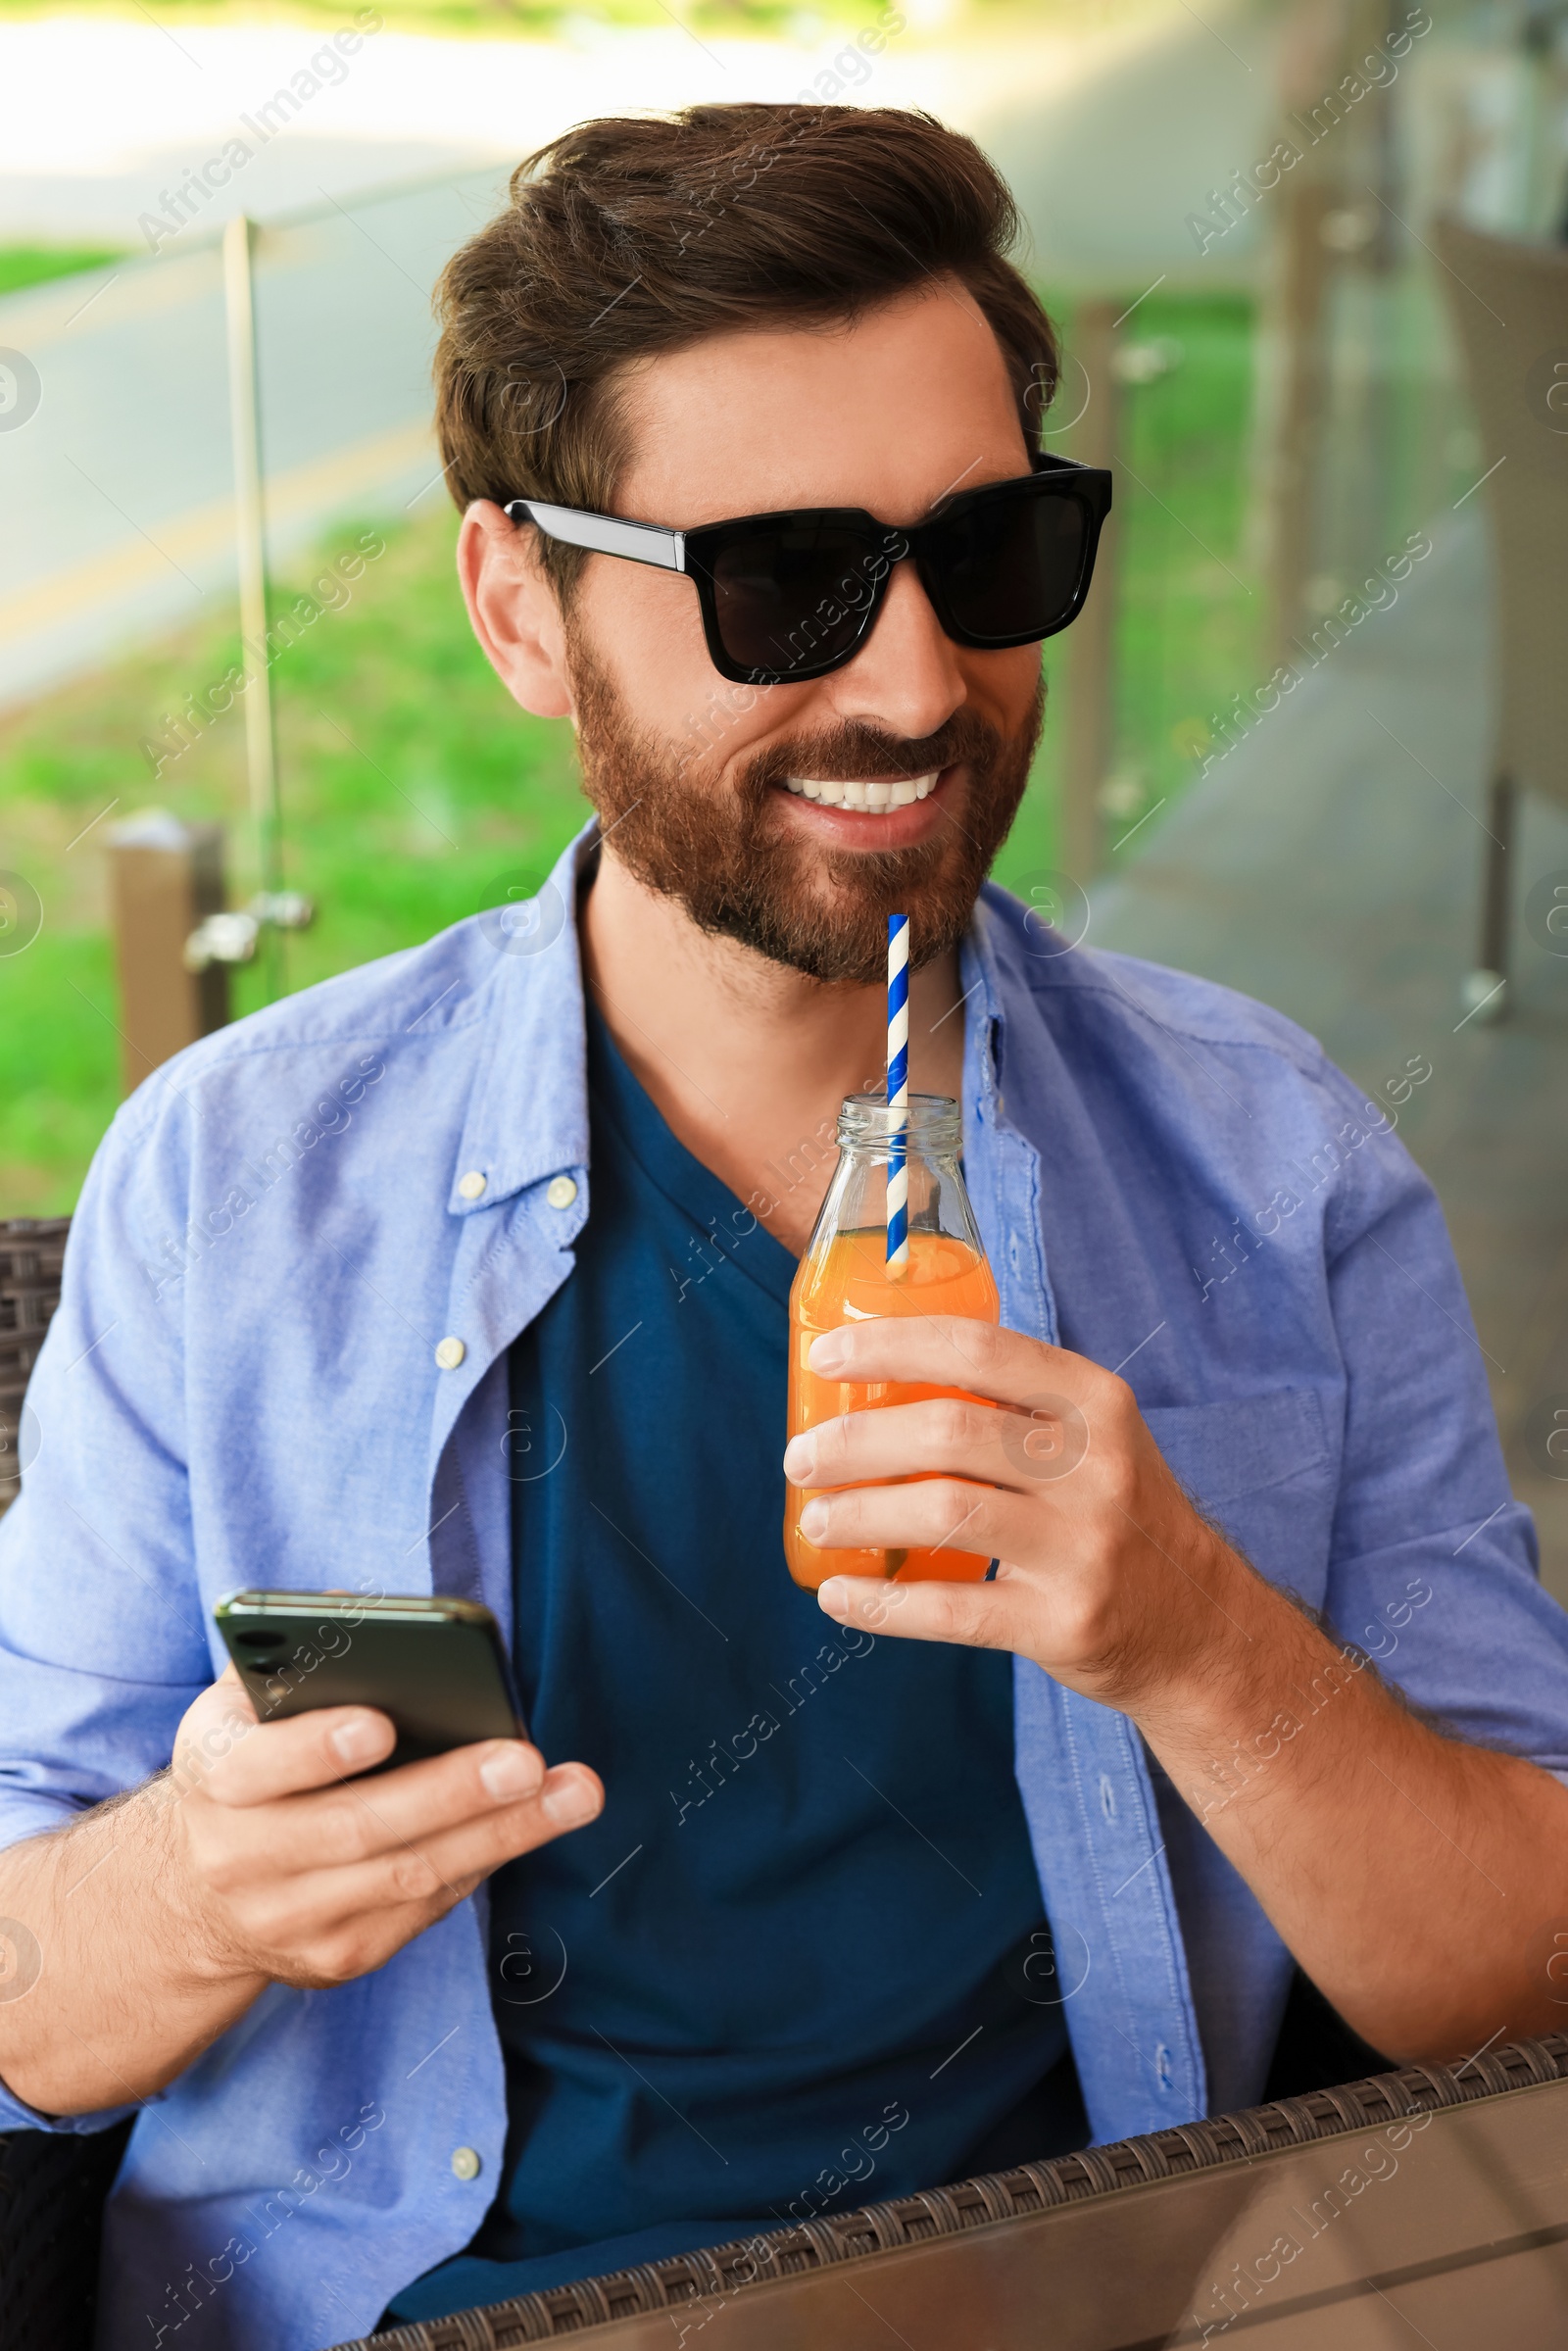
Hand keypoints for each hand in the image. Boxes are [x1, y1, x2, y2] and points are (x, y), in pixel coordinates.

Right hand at [164, 1668, 602, 1991]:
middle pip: (353, 1829)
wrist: (196, 1891)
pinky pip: (422, 1911)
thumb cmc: (250, 1761)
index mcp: (212, 1775)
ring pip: (404, 1877)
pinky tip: (534, 1824)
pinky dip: (483, 1861)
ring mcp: (287, 1918)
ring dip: (500, 1833)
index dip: (316, 1748)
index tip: (381, 1723)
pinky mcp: (335, 1957)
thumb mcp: (243, 1706)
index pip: (255, 1767)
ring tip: (573, 1793)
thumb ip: (294, 1662)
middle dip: (448, 1794)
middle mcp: (240, 1856)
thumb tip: (370, 1617)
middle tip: (525, 1760)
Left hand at [782, 1317, 1253, 1716]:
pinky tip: (839, 1595)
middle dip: (854, 1440)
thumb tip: (882, 1372)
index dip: (890, 1346)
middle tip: (802, 1457)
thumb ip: (1015, 1404)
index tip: (824, 1357)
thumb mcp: (1095, 1438)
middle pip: (948, 1430)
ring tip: (816, 1520)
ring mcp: (1082, 1547)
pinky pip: (950, 1609)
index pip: (979, 1350)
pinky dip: (881, 1604)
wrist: (1203, 1628)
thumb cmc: (1119, 1516)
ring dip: (859, 1513)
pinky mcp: (1063, 1622)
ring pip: (943, 1510)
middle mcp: (1095, 1467)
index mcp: (1095, 1402)